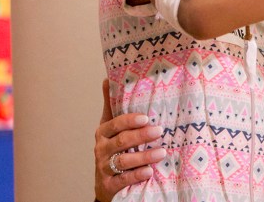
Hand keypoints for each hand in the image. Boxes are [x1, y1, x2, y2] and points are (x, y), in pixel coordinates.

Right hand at [95, 79, 164, 201]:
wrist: (105, 182)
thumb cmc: (112, 149)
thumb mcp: (109, 127)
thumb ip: (111, 105)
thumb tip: (107, 79)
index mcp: (103, 133)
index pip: (115, 124)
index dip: (129, 121)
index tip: (146, 117)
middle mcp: (101, 150)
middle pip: (121, 141)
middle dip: (141, 136)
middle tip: (159, 131)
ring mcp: (104, 168)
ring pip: (124, 161)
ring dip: (144, 156)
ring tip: (162, 153)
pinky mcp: (109, 185)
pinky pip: (123, 180)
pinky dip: (137, 175)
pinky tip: (150, 171)